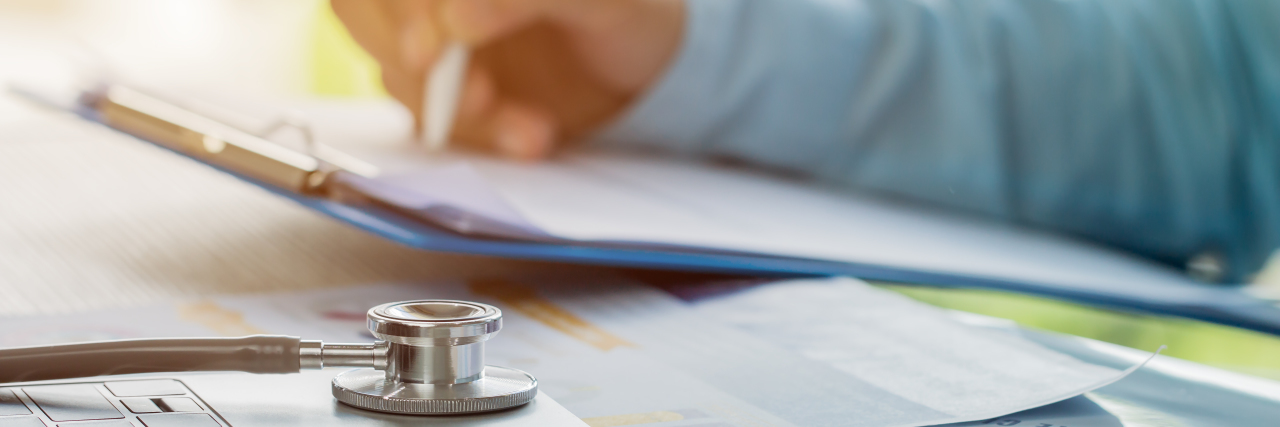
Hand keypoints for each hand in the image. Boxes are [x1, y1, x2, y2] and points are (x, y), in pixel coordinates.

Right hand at [331, 0, 684, 160]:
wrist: (643, 71)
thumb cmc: (629, 14)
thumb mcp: (605, 2)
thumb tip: (456, 18)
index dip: (405, 8)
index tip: (434, 51)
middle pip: (363, 5)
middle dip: (413, 56)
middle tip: (477, 98)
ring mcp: (428, 26)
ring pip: (389, 60)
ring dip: (449, 106)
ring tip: (529, 131)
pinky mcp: (438, 82)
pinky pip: (424, 109)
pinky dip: (473, 132)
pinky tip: (528, 136)